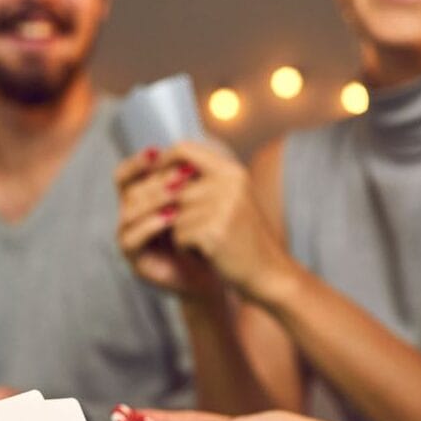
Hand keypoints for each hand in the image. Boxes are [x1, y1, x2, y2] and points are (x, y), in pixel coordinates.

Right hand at [115, 146, 224, 296]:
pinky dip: (150, 226)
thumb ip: (188, 176)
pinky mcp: (134, 259)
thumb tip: (186, 145)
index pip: (126, 174)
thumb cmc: (209, 231)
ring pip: (128, 212)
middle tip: (181, 177)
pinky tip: (171, 218)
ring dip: (154, 200)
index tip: (157, 153)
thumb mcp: (200, 199)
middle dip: (155, 181)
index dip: (137, 163)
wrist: (219, 270)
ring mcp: (129, 238)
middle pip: (129, 191)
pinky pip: (131, 238)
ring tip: (179, 194)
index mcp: (141, 198)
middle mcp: (130, 216)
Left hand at [162, 143, 297, 303]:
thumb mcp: (228, 200)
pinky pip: (178, 235)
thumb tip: (156, 166)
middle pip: (171, 187)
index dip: (163, 161)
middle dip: (169, 210)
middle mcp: (228, 184)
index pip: (184, 149)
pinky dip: (186, 248)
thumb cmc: (242, 237)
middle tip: (185, 226)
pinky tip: (207, 254)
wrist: (268, 272)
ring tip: (204, 242)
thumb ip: (200, 182)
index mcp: (231, 171)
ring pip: (172, 214)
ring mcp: (222, 207)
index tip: (153, 177)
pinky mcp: (213, 231)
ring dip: (180, 232)